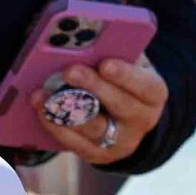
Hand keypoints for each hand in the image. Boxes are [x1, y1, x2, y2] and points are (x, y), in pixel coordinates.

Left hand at [39, 55, 166, 166]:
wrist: (126, 118)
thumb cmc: (122, 79)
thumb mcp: (128, 62)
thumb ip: (116, 51)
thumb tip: (88, 40)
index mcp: (153, 94)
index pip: (145, 86)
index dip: (126, 75)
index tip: (105, 64)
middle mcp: (142, 121)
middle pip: (119, 106)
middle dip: (92, 87)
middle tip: (69, 71)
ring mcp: (121, 142)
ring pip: (94, 128)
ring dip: (66, 109)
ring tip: (43, 93)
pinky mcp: (98, 154)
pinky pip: (75, 144)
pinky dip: (56, 126)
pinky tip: (42, 110)